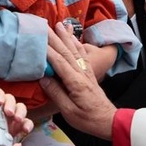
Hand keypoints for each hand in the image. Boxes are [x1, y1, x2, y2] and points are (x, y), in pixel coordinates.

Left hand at [0, 87, 33, 145]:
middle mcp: (0, 107)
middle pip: (8, 98)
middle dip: (10, 104)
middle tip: (8, 113)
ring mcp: (10, 115)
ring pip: (19, 107)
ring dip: (20, 112)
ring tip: (18, 120)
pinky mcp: (17, 125)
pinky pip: (25, 122)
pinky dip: (27, 124)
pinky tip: (26, 130)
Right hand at [40, 22, 116, 139]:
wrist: (108, 120)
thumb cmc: (87, 118)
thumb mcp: (68, 111)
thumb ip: (56, 93)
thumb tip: (43, 78)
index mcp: (75, 82)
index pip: (59, 61)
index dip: (47, 49)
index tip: (38, 38)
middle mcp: (81, 72)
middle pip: (66, 51)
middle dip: (55, 37)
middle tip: (45, 25)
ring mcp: (86, 71)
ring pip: (75, 50)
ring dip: (67, 36)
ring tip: (60, 25)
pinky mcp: (89, 73)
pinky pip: (82, 55)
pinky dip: (77, 44)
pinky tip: (74, 38)